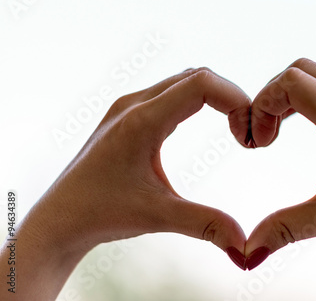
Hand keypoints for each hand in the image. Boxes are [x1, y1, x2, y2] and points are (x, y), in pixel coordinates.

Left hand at [2, 68, 250, 299]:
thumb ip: (206, 225)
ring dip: (214, 97)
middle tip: (245, 134)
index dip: (235, 100)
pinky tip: (204, 124)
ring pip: (184, 81)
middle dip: (230, 99)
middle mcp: (134, 104)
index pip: (201, 84)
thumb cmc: (100, 214)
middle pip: (197, 77)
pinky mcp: (126, 115)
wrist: (59, 220)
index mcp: (141, 120)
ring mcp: (128, 107)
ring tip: (233, 129)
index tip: (247, 135)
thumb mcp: (158, 217)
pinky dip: (196, 101)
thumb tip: (246, 249)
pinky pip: (170, 92)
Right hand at [244, 58, 315, 299]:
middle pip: (302, 71)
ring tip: (280, 133)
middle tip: (266, 135)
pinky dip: (313, 101)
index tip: (260, 141)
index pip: (292, 82)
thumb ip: (285, 228)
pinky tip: (311, 131)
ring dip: (293, 97)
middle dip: (273, 97)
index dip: (262, 104)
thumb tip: (249, 252)